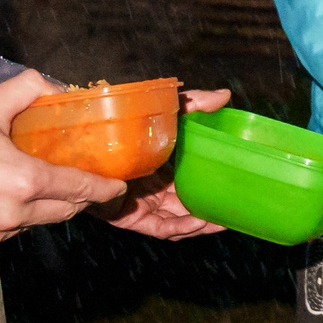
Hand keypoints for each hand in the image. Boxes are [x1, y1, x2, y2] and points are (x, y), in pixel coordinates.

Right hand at [0, 70, 124, 249]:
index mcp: (23, 180)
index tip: (118, 187)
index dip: (103, 188)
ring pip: (34, 223)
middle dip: (77, 197)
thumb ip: (26, 90)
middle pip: (63, 210)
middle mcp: (13, 214)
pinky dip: (13, 217)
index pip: (78, 188)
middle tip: (83, 181)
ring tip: (36, 183)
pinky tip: (1, 196)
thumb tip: (52, 86)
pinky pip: (6, 232)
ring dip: (42, 206)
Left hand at [104, 88, 231, 240]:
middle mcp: (155, 188)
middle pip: (187, 207)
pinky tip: (199, 220)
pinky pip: (160, 227)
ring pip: (177, 222)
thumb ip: (194, 103)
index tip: (237, 189)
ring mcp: (144, 204)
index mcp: (164, 167)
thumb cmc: (123, 123)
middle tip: (236, 210)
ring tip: (223, 221)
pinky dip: (181, 226)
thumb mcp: (164, 111)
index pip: (193, 183)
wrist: (85, 136)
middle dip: (211, 213)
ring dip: (201, 224)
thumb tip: (225, 95)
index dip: (214, 189)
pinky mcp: (131, 216)